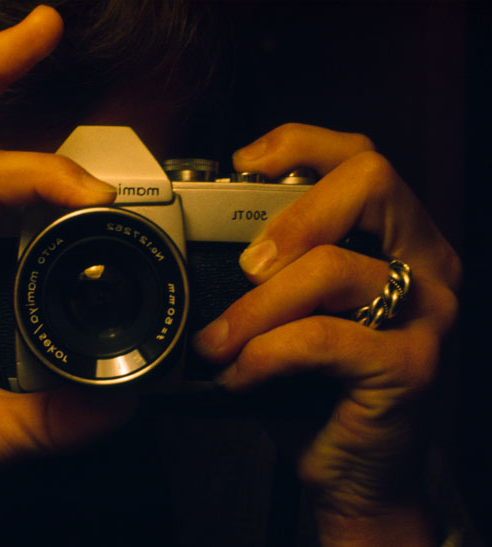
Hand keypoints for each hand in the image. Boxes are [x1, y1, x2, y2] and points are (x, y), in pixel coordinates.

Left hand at [194, 124, 459, 544]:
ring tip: (218, 342)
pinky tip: (241, 376)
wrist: (355, 470)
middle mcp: (426, 261)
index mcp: (396, 237)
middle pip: (370, 180)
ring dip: (256, 307)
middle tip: (246, 266)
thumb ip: (270, 268)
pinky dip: (266, 354)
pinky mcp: (412, 365)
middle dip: (292, 215)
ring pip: (333, 267)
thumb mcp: (292, 312)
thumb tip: (194, 239)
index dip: (301, 144)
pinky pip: (323, 339)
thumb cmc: (317, 385)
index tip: (244, 166)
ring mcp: (427, 312)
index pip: (361, 157)